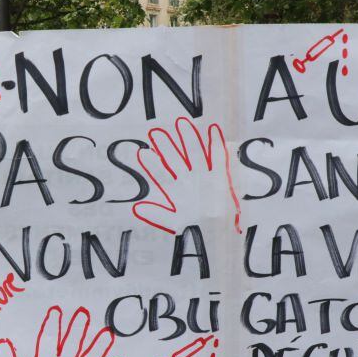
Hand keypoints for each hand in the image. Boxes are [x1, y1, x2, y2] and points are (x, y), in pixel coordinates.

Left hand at [132, 116, 241, 235]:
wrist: (218, 234)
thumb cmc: (196, 228)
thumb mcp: (174, 222)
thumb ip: (157, 214)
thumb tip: (137, 207)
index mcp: (177, 189)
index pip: (162, 173)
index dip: (152, 164)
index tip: (141, 153)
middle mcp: (190, 179)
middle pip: (177, 159)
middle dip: (167, 146)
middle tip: (155, 132)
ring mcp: (204, 176)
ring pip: (195, 154)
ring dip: (189, 139)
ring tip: (182, 123)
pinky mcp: (220, 176)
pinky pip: (218, 158)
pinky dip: (216, 145)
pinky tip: (212, 129)